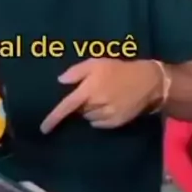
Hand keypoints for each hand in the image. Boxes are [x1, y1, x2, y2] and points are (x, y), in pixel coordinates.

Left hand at [40, 59, 162, 132]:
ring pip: (89, 118)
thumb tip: (60, 81)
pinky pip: (99, 124)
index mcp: (89, 90)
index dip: (54, 118)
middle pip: (79, 111)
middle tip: (92, 92)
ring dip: (90, 110)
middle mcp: (96, 105)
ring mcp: (107, 116)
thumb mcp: (96, 63)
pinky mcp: (116, 123)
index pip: (67, 107)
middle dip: (81, 104)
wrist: (147, 81)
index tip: (43, 129)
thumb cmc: (119, 69)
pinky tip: (109, 106)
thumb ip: (76, 72)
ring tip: (103, 97)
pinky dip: (99, 117)